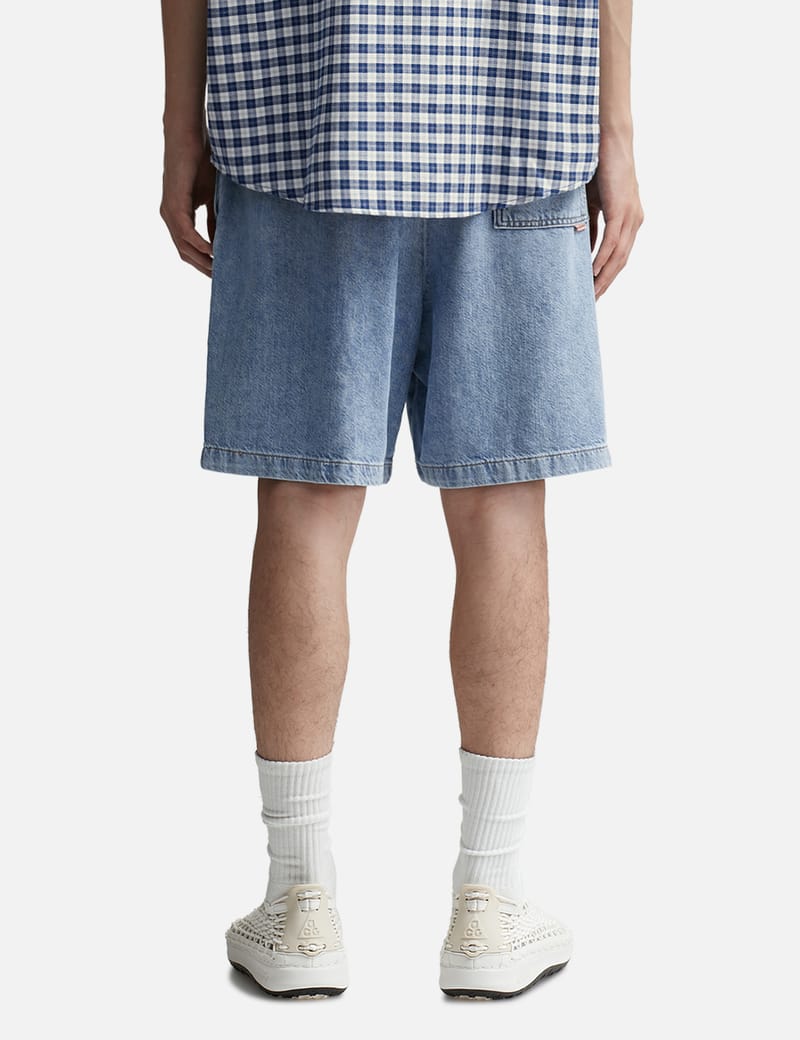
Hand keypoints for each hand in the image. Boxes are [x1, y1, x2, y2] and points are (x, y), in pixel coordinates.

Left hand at [160, 132, 216, 276]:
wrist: (188, 138)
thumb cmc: (200, 162)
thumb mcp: (211, 197)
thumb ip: (214, 220)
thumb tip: (220, 241)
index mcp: (177, 216)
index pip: (188, 248)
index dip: (203, 262)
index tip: (220, 273)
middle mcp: (170, 216)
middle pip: (184, 253)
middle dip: (203, 267)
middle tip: (222, 279)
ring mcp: (169, 211)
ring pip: (184, 246)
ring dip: (202, 260)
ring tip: (219, 270)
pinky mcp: (174, 204)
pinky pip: (186, 232)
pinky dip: (200, 244)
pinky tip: (213, 252)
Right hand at [586, 138, 643, 298]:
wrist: (607, 137)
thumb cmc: (596, 166)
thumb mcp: (590, 203)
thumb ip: (588, 225)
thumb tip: (579, 247)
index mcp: (629, 219)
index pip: (619, 256)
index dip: (607, 276)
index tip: (594, 293)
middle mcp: (635, 220)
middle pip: (621, 261)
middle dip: (606, 283)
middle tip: (592, 303)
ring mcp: (631, 215)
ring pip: (618, 255)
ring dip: (604, 277)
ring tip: (591, 294)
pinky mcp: (621, 209)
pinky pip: (612, 241)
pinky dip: (602, 259)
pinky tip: (593, 273)